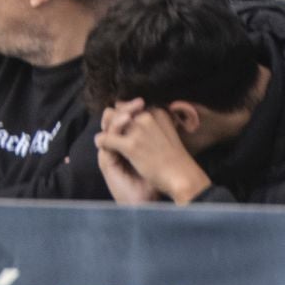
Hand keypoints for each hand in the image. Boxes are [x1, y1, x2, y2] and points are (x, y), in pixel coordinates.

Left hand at [94, 102, 210, 204]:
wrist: (183, 177)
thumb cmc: (176, 160)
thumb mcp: (168, 134)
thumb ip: (154, 124)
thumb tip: (137, 118)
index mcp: (156, 113)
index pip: (130, 107)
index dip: (121, 115)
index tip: (120, 125)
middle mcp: (146, 117)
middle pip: (118, 112)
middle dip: (111, 121)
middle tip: (108, 131)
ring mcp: (138, 131)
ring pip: (111, 123)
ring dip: (106, 131)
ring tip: (105, 139)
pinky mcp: (131, 146)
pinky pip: (107, 139)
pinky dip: (102, 142)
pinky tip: (102, 146)